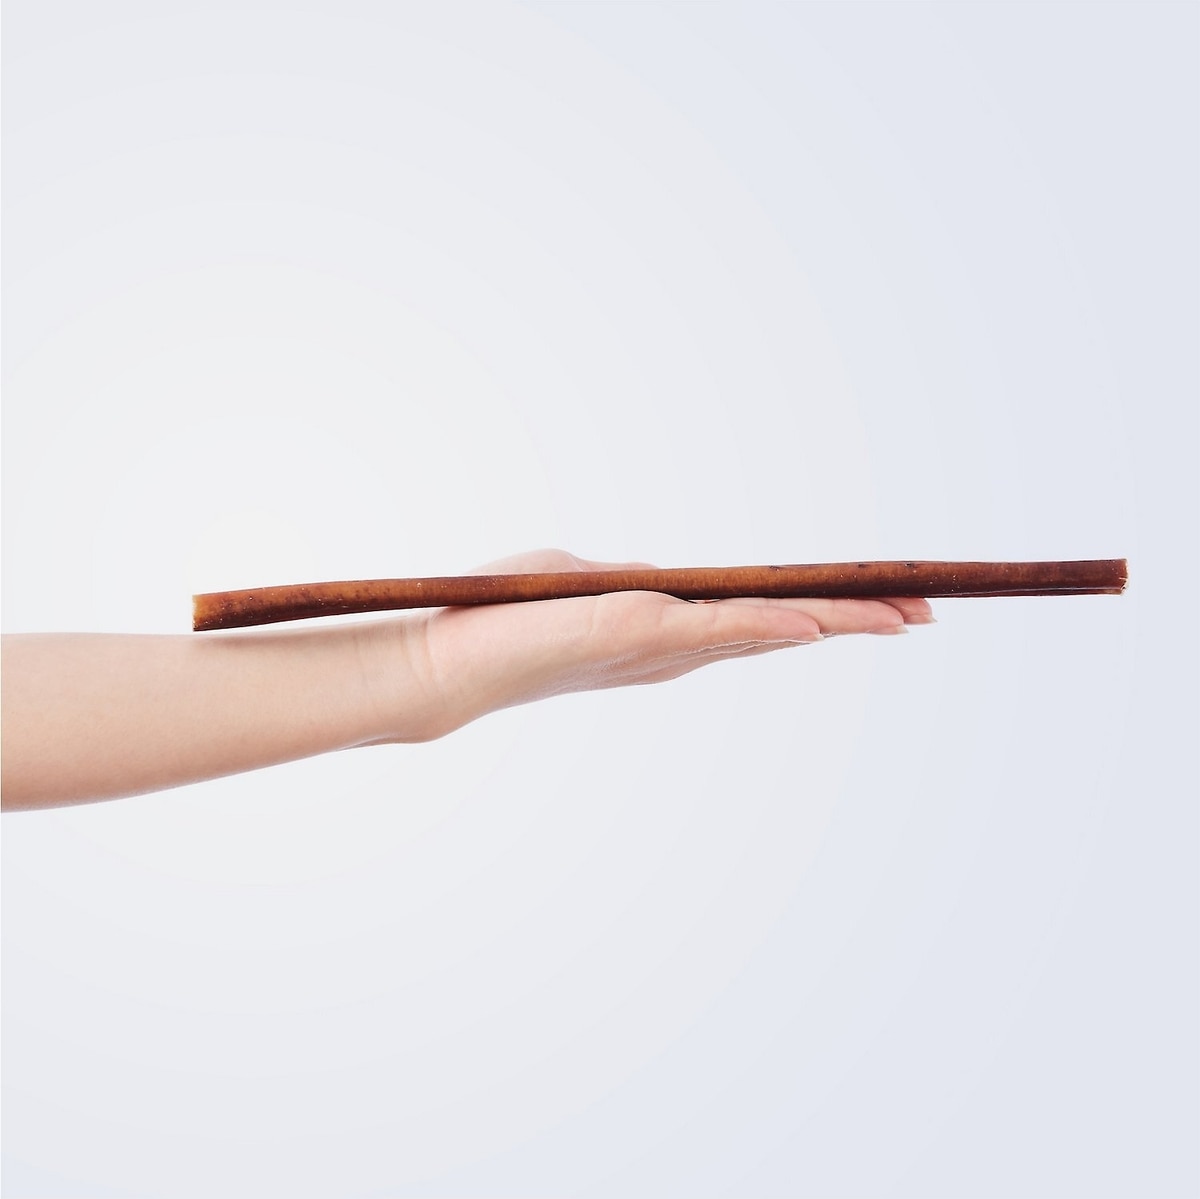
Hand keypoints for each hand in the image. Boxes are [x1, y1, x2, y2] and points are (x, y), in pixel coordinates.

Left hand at [375, 549, 933, 740]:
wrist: (444, 661)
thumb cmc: (499, 620)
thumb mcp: (578, 586)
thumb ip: (629, 584)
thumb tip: (666, 580)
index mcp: (666, 633)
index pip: (760, 620)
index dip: (821, 612)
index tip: (880, 606)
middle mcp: (675, 648)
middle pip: (783, 629)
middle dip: (855, 621)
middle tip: (924, 614)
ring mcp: (662, 645)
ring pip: (768, 629)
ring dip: (837, 621)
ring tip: (904, 616)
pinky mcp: (637, 632)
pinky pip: (720, 626)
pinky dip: (773, 622)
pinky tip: (820, 621)